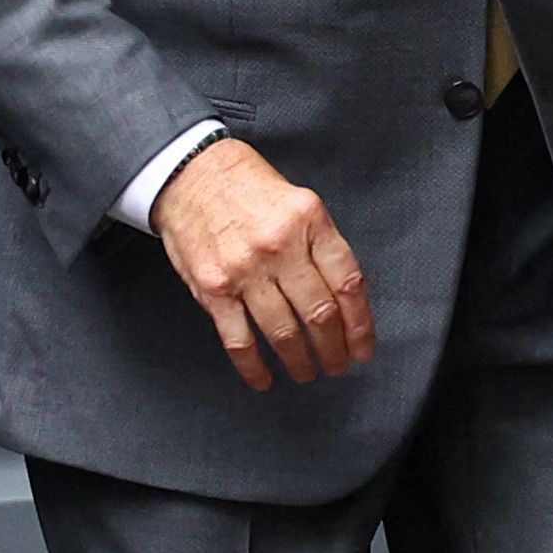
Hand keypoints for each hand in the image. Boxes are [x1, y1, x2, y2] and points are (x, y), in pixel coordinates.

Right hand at [152, 135, 374, 389]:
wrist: (189, 173)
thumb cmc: (247, 187)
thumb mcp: (299, 201)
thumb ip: (321, 245)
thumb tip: (343, 298)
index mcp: (310, 221)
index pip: (348, 284)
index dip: (360, 325)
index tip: (362, 348)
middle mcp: (280, 246)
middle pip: (320, 314)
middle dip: (333, 350)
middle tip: (337, 365)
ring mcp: (245, 270)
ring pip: (283, 332)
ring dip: (300, 361)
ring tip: (307, 371)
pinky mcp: (213, 288)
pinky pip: (239, 339)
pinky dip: (253, 366)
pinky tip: (264, 379)